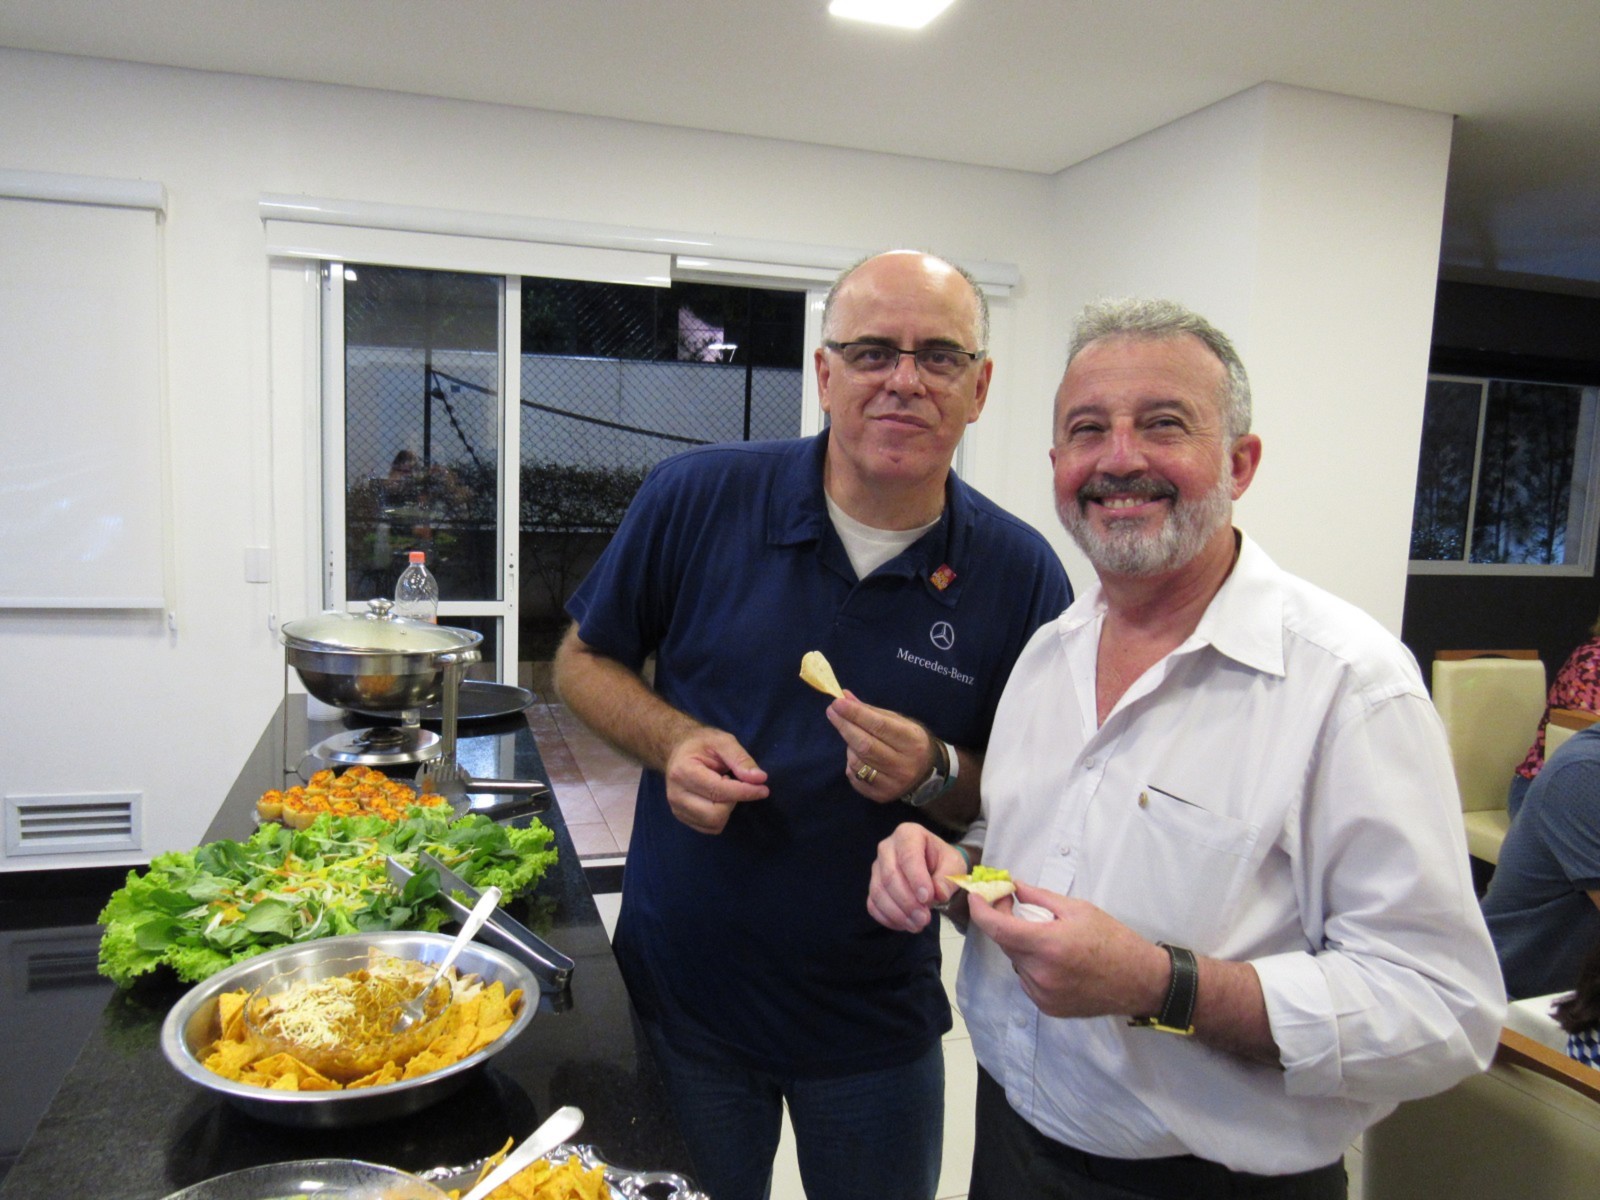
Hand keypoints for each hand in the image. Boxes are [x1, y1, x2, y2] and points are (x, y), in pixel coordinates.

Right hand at [662, 728, 768, 834]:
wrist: (678, 750)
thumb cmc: (702, 744)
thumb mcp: (724, 741)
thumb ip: (741, 759)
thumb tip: (760, 779)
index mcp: (683, 771)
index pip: (718, 791)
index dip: (745, 792)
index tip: (764, 789)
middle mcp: (676, 794)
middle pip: (715, 814)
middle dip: (733, 801)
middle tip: (733, 783)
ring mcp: (676, 808)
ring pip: (713, 824)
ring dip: (727, 809)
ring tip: (723, 789)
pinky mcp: (681, 817)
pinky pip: (709, 828)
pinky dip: (720, 816)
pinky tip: (717, 799)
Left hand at [827, 693, 937, 803]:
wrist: (926, 773)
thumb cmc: (909, 741)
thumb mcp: (898, 722)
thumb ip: (871, 711)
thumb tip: (844, 697)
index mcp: (912, 741)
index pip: (879, 726)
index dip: (856, 714)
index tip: (837, 703)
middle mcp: (904, 765)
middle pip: (865, 745)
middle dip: (845, 726)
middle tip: (832, 711)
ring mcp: (892, 784)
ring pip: (857, 762)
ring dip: (849, 746)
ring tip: (853, 736)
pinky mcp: (881, 796)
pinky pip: (855, 777)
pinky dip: (851, 763)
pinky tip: (857, 756)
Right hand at [868, 823, 965, 932]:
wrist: (935, 868)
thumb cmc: (944, 862)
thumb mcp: (954, 866)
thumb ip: (948, 878)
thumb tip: (938, 894)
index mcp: (908, 834)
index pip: (908, 856)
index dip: (916, 879)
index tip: (928, 899)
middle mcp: (887, 847)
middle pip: (890, 876)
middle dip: (907, 901)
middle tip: (924, 919)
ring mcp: (877, 867)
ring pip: (878, 891)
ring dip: (897, 913)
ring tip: (917, 925)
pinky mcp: (873, 886)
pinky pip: (873, 904)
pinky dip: (887, 918)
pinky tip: (905, 925)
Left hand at [965, 884, 1168, 1018]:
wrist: (1140, 981)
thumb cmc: (1113, 941)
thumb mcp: (1078, 909)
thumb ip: (1039, 897)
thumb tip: (1013, 886)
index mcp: (1048, 945)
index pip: (997, 928)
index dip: (980, 910)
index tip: (976, 895)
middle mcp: (1041, 973)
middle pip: (1006, 943)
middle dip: (1005, 921)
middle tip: (1015, 905)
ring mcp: (1043, 994)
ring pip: (1016, 962)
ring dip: (1021, 945)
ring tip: (1047, 937)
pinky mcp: (1048, 1007)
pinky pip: (1027, 979)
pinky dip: (1032, 965)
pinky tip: (1055, 960)